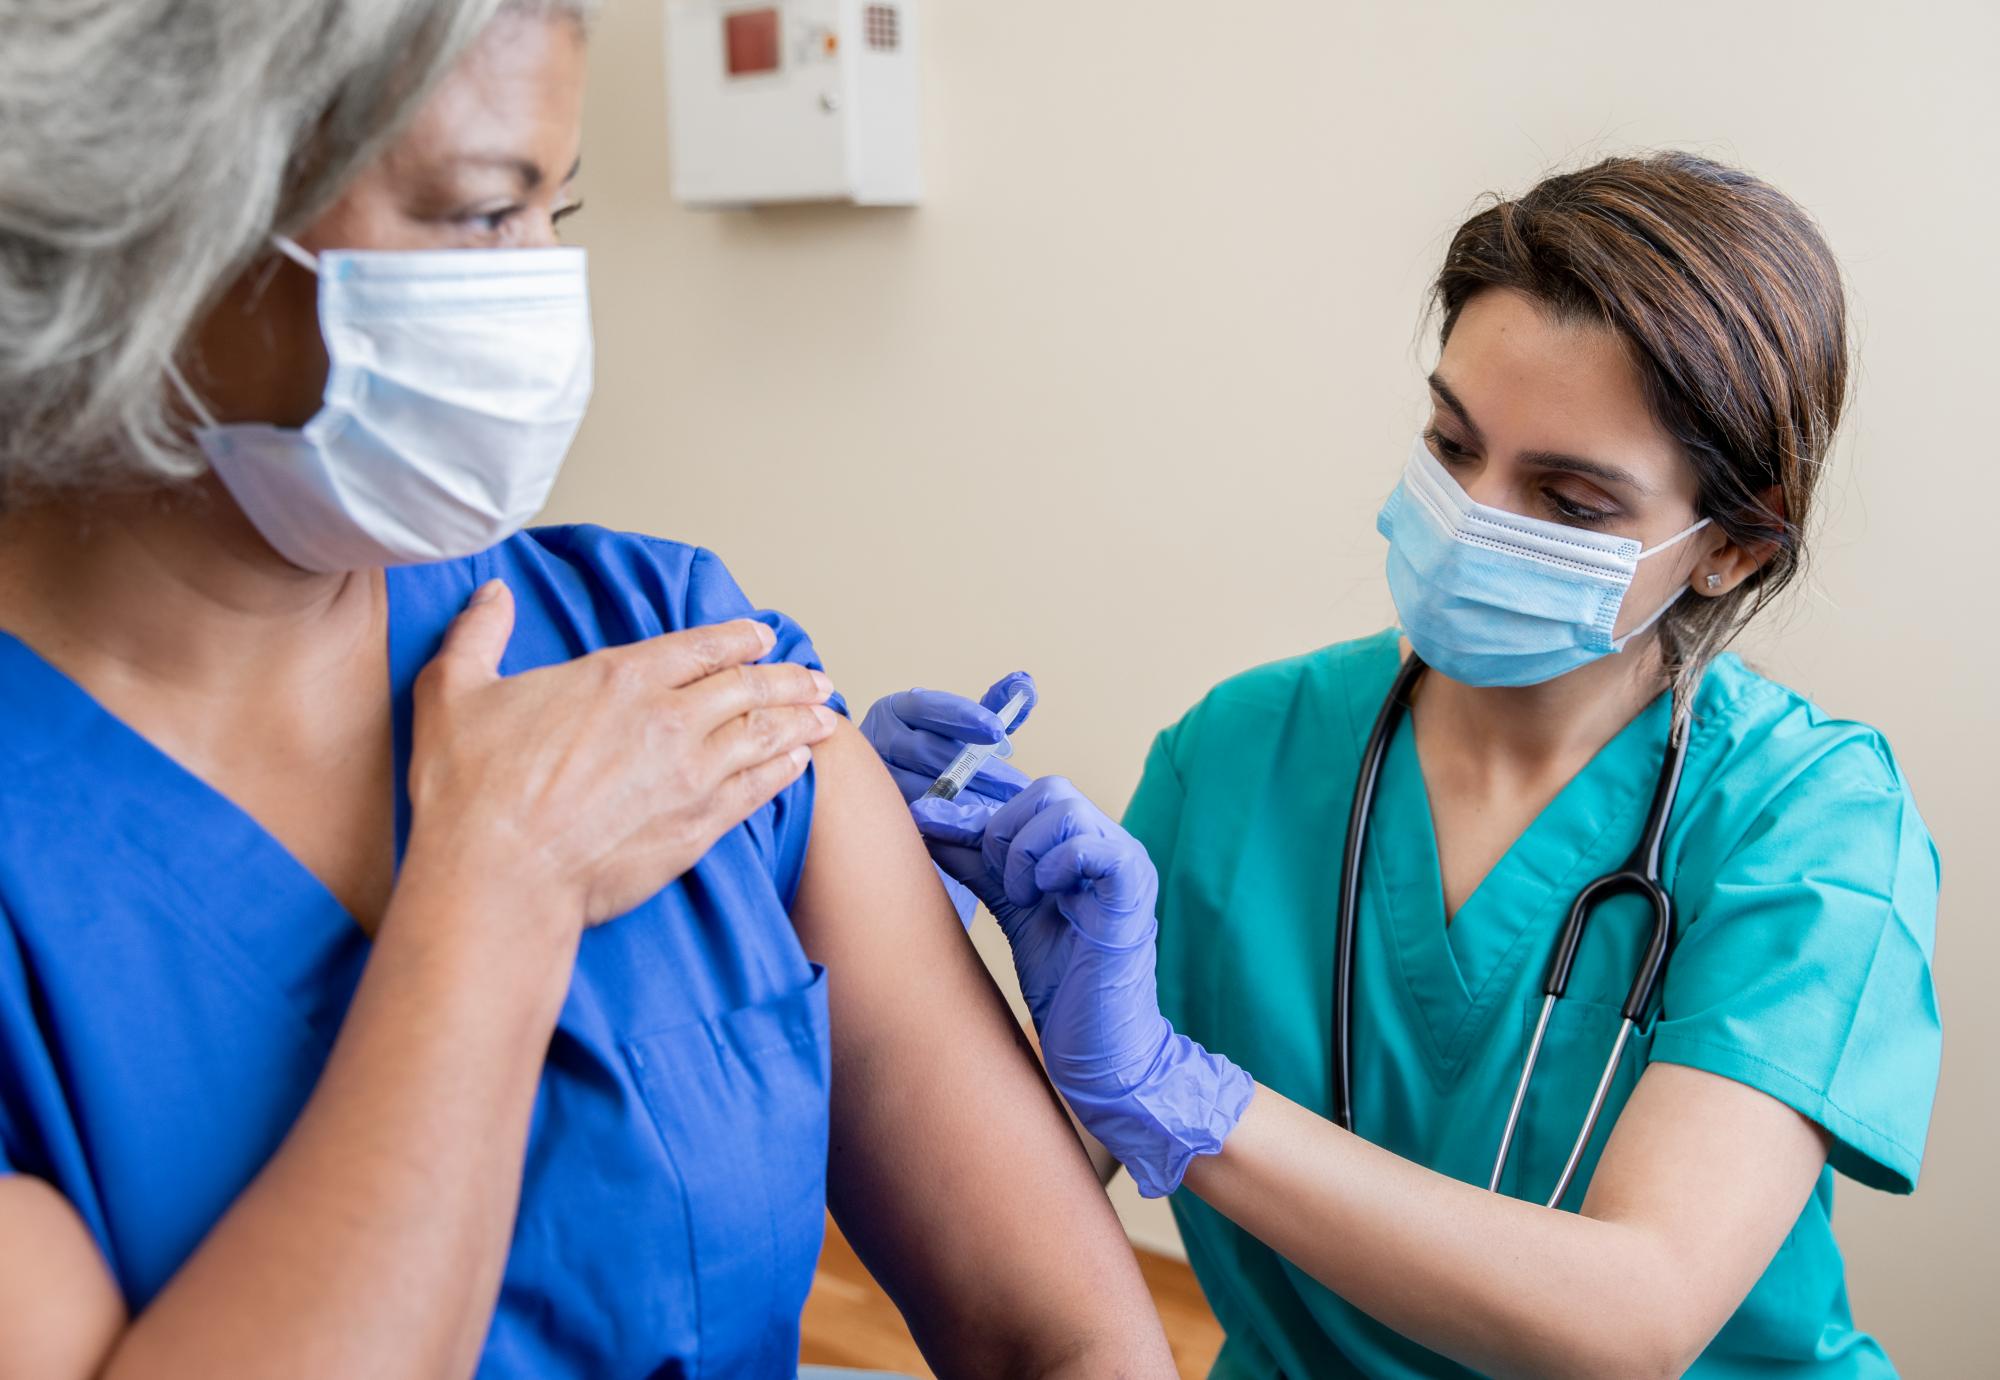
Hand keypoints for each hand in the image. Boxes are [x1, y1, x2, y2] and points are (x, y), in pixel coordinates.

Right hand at [405, 580, 840, 928]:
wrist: (498, 878)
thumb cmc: (470, 792)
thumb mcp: (455, 691)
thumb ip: (479, 634)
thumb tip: (492, 592)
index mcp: (619, 678)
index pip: (698, 646)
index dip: (737, 638)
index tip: (763, 636)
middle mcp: (668, 719)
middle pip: (747, 688)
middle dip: (788, 678)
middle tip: (816, 677)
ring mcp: (691, 775)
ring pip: (764, 735)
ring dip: (800, 721)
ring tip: (827, 714)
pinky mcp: (698, 827)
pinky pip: (757, 790)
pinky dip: (784, 771)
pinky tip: (799, 765)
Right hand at [859, 672, 1036, 804]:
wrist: (892, 778)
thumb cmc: (937, 744)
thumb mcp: (962, 721)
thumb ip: (994, 703)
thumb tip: (1023, 683)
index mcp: (899, 708)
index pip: (928, 707)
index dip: (963, 717)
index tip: (998, 730)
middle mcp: (881, 737)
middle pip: (926, 751)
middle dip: (977, 770)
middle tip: (1016, 785)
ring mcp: (876, 775)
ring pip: (918, 786)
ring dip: (966, 799)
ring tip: (1004, 809)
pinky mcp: (881, 808)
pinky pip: (915, 816)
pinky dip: (949, 821)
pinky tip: (979, 829)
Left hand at [911, 777, 1253, 1197]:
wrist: (1099, 1046)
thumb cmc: (1063, 982)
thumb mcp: (1011, 908)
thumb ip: (979, 863)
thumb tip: (928, 820)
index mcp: (1086, 846)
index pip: (1033, 795)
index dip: (981, 814)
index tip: (933, 829)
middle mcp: (1111, 845)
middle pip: (1049, 790)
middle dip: (1004, 832)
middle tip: (1001, 886)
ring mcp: (1126, 863)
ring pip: (1064, 808)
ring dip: (1024, 852)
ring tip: (1023, 898)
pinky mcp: (1132, 890)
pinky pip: (1089, 845)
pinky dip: (1053, 865)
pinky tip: (1042, 899)